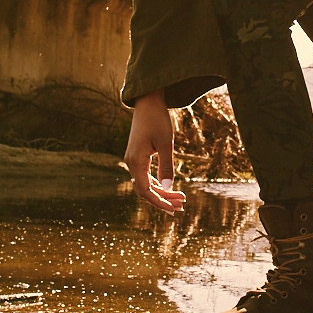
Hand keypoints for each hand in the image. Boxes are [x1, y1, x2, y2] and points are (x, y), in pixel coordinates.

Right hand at [125, 92, 184, 212]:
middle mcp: (131, 162)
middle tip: (182, 206)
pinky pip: (145, 176)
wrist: (148, 102)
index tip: (173, 209)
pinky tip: (169, 188)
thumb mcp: (166, 143)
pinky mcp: (138, 156)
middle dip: (163, 199)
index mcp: (136, 161)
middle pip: (145, 190)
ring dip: (161, 192)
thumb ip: (167, 166)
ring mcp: (133, 160)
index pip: (145, 191)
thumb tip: (168, 188)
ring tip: (180, 199)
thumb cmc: (157, 120)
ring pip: (146, 184)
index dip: (159, 202)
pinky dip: (157, 184)